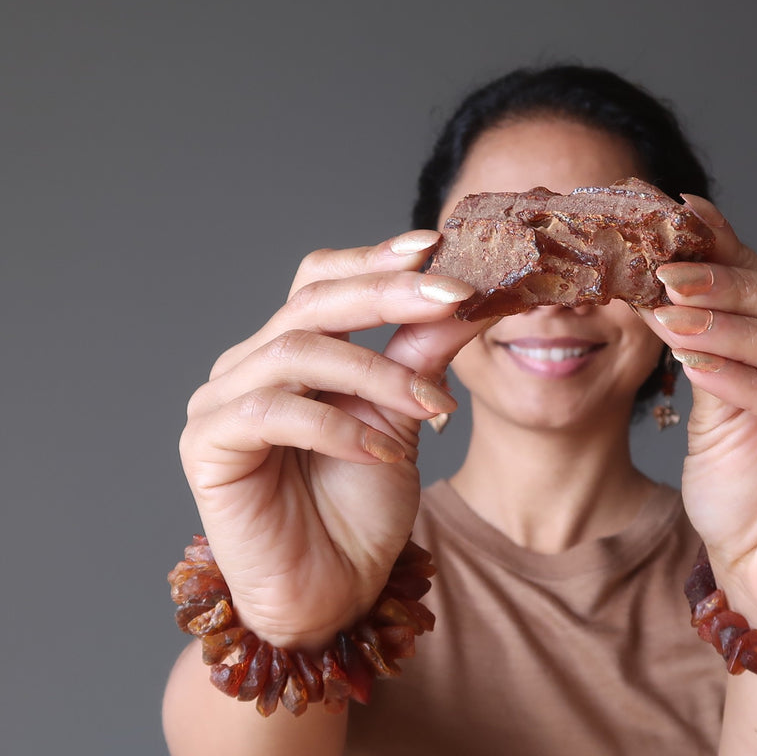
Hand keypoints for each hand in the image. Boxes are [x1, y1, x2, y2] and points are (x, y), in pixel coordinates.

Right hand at [179, 230, 482, 650]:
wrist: (331, 593)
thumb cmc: (361, 510)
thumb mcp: (403, 419)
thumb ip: (421, 356)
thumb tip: (465, 296)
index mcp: (292, 351)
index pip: (323, 280)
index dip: (376, 259)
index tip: (436, 247)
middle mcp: (250, 365)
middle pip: (312, 302)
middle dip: (389, 294)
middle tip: (452, 296)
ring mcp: (221, 402)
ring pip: (297, 350)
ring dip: (376, 374)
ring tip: (431, 407)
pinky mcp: (207, 444)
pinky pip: (272, 411)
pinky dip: (336, 425)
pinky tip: (381, 453)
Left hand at [642, 197, 756, 638]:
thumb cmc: (744, 492)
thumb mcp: (715, 405)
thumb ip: (709, 343)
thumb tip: (674, 273)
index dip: (724, 250)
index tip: (670, 217)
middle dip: (727, 285)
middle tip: (666, 269)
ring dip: (734, 329)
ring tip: (674, 314)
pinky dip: (754, 384)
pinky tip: (702, 368)